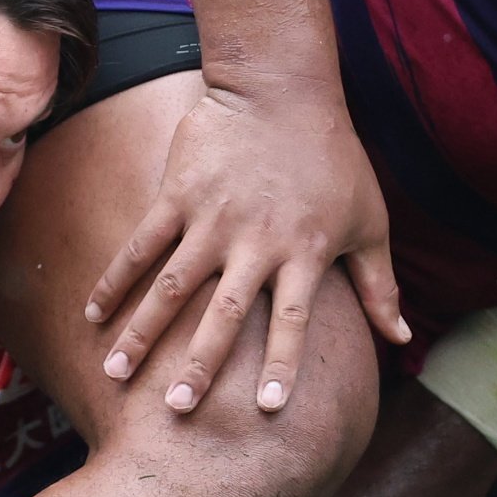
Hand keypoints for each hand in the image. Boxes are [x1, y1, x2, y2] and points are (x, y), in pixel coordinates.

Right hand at [84, 83, 409, 412]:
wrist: (280, 88)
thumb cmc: (333, 157)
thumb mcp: (370, 220)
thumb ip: (381, 283)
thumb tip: (403, 336)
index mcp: (304, 253)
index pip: (294, 321)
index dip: (283, 365)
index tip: (267, 408)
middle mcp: (256, 243)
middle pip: (225, 316)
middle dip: (199, 364)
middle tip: (177, 407)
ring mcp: (211, 220)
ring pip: (171, 288)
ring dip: (141, 332)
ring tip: (114, 372)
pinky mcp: (176, 197)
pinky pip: (140, 246)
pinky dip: (114, 280)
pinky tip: (93, 314)